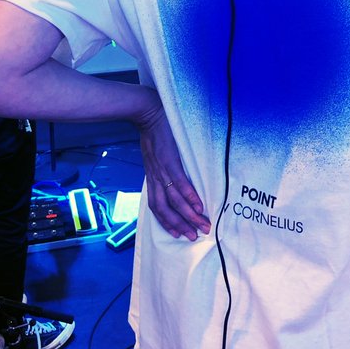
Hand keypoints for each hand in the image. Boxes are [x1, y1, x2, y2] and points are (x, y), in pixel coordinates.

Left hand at [137, 94, 210, 240]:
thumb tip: (173, 177)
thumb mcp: (153, 155)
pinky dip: (189, 195)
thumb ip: (162, 167)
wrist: (147, 112)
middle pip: (166, 209)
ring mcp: (162, 170)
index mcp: (152, 177)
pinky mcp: (169, 160)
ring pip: (174, 200)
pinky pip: (179, 182)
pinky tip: (199, 204)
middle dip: (181, 224)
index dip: (167, 222)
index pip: (157, 207)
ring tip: (202, 224)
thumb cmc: (153, 132)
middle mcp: (155, 177)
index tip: (179, 234)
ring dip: (188, 215)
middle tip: (195, 236)